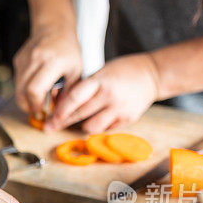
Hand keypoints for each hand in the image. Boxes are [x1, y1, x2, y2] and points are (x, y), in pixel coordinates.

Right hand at [13, 22, 81, 118]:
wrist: (54, 27)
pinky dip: (23, 87)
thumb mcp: (75, 71)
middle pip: (21, 92)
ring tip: (36, 100)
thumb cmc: (67, 50)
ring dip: (24, 98)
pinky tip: (34, 85)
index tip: (41, 111)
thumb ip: (68, 93)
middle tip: (36, 110)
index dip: (35, 105)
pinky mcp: (18, 60)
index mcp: (52, 62)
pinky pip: (17, 80)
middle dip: (27, 106)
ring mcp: (24, 59)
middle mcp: (35, 60)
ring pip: (17, 87)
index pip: (35, 90)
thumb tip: (60, 114)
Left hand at [45, 53, 160, 133]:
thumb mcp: (100, 72)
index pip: (74, 98)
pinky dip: (99, 126)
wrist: (152, 75)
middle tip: (51, 127)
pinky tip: (100, 117)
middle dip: (62, 122)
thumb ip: (82, 87)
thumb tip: (58, 101)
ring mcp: (120, 109)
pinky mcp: (128, 119)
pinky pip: (105, 130)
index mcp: (101, 81)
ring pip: (91, 127)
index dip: (60, 111)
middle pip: (80, 114)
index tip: (50, 118)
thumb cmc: (121, 72)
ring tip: (83, 118)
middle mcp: (110, 96)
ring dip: (83, 125)